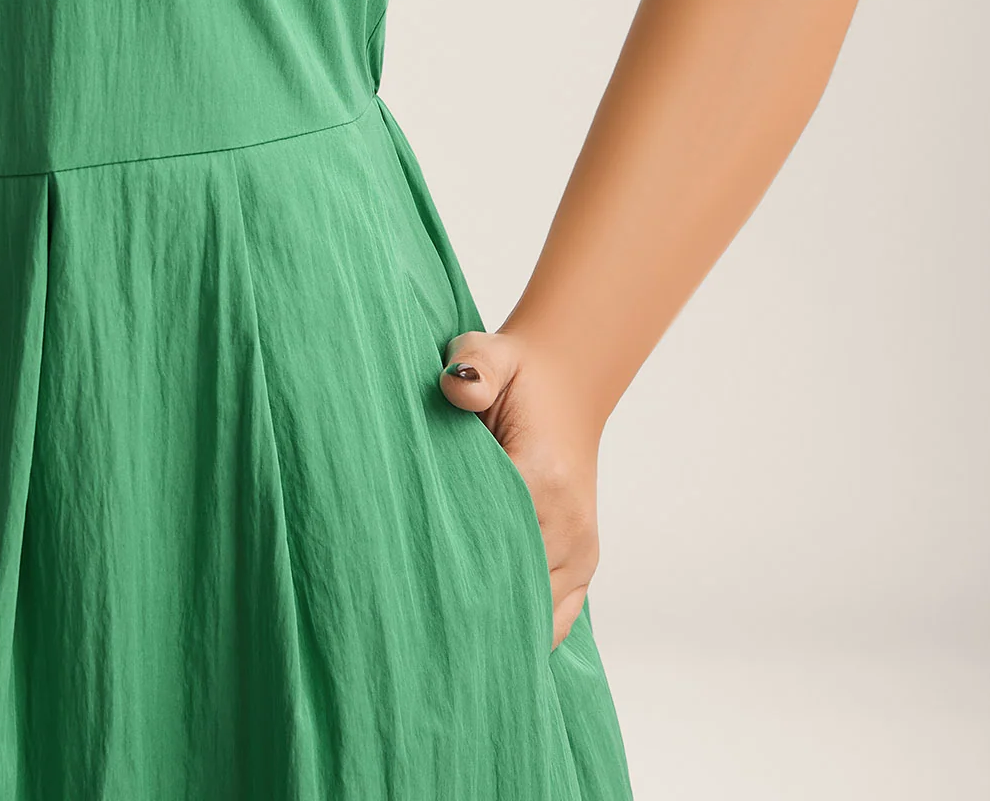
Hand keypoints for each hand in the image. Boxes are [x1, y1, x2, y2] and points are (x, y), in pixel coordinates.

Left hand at [437, 328, 603, 650]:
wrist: (566, 384)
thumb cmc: (517, 373)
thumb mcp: (492, 352)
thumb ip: (474, 366)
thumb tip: (456, 388)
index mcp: (544, 476)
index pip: (494, 543)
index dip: (449, 565)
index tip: (407, 579)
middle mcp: (571, 524)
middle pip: (511, 589)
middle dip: (464, 605)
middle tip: (409, 623)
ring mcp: (582, 550)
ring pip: (534, 614)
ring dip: (492, 624)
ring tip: (437, 637)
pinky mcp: (583, 564)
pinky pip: (555, 620)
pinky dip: (521, 631)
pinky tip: (480, 636)